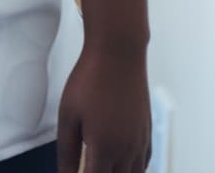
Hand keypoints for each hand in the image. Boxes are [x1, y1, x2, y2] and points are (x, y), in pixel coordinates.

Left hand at [56, 42, 151, 172]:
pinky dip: (132, 170)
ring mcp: (140, 142)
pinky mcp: (147, 132)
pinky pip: (143, 163)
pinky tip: (120, 166)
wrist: (119, 54)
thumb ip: (67, 151)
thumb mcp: (68, 115)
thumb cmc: (89, 81)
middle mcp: (127, 151)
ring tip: (99, 165)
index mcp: (104, 148)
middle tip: (83, 167)